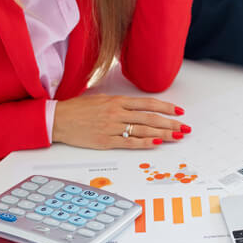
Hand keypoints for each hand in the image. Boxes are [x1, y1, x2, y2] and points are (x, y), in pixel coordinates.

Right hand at [53, 95, 189, 149]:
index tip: (179, 111)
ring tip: (177, 136)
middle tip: (184, 127)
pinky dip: (145, 143)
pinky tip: (157, 143)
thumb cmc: (78, 108)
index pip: (148, 104)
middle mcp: (117, 113)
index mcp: (117, 101)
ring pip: (143, 130)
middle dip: (171, 123)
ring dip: (163, 134)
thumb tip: (140, 107)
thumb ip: (121, 103)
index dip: (166, 107)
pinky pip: (129, 143)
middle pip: (151, 118)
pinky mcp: (106, 141)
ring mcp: (112, 128)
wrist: (58, 119)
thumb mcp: (102, 98)